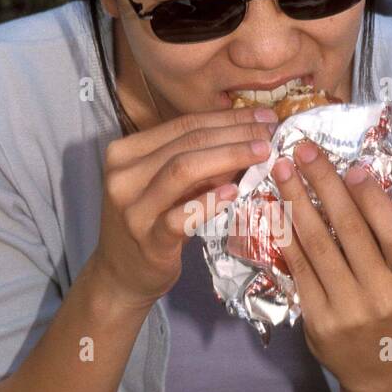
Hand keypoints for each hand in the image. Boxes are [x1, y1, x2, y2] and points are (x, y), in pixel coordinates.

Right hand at [90, 108, 276, 309]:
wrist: (121, 276)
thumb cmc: (148, 223)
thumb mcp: (163, 186)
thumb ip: (193, 161)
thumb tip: (247, 136)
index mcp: (125, 152)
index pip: (183, 125)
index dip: (227, 118)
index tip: (263, 116)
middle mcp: (123, 175)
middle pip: (186, 143)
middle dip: (235, 133)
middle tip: (271, 132)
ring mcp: (132, 209)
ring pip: (183, 170)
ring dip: (229, 157)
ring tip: (263, 154)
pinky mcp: (148, 240)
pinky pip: (182, 216)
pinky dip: (210, 202)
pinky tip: (236, 192)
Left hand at [270, 139, 391, 391]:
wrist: (379, 372)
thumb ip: (389, 244)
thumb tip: (356, 183)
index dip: (373, 198)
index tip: (351, 166)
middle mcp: (381, 295)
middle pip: (350, 231)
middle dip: (324, 185)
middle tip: (303, 150)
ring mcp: (348, 310)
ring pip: (318, 247)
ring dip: (297, 203)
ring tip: (282, 172)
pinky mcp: (318, 321)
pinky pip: (299, 270)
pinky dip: (285, 237)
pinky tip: (274, 212)